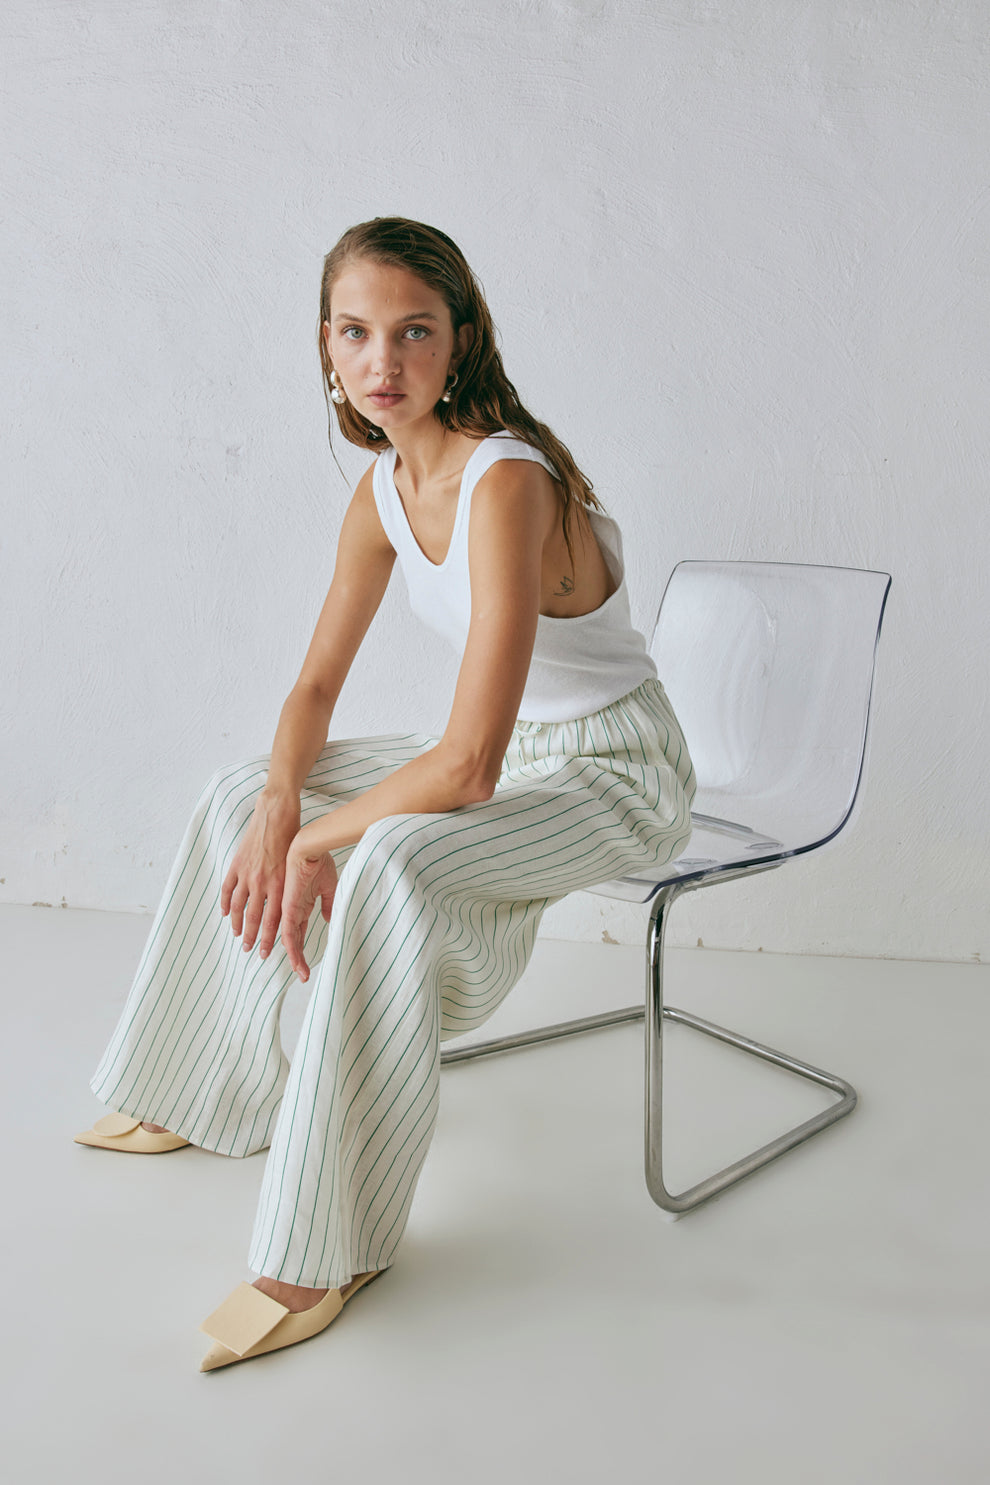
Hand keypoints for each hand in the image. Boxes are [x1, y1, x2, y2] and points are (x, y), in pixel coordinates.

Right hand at [220, 792, 299, 957]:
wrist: (277, 816)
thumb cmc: (294, 839)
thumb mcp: (301, 868)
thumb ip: (302, 890)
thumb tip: (309, 912)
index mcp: (280, 885)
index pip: (273, 920)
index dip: (268, 938)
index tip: (266, 953)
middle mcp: (262, 882)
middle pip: (253, 918)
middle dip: (251, 937)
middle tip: (248, 950)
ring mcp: (247, 874)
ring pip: (237, 906)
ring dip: (236, 924)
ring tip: (236, 935)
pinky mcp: (237, 864)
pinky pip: (227, 889)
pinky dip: (224, 903)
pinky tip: (225, 914)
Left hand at [280, 843, 337, 980]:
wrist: (308, 846)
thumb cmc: (318, 860)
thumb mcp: (327, 885)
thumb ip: (326, 903)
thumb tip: (327, 918)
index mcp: (300, 905)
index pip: (299, 931)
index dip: (300, 947)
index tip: (304, 963)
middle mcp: (292, 910)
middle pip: (293, 940)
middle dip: (297, 957)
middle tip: (302, 974)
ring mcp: (289, 911)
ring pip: (290, 941)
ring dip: (295, 958)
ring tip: (301, 973)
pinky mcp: (289, 909)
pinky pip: (290, 933)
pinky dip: (293, 949)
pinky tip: (296, 961)